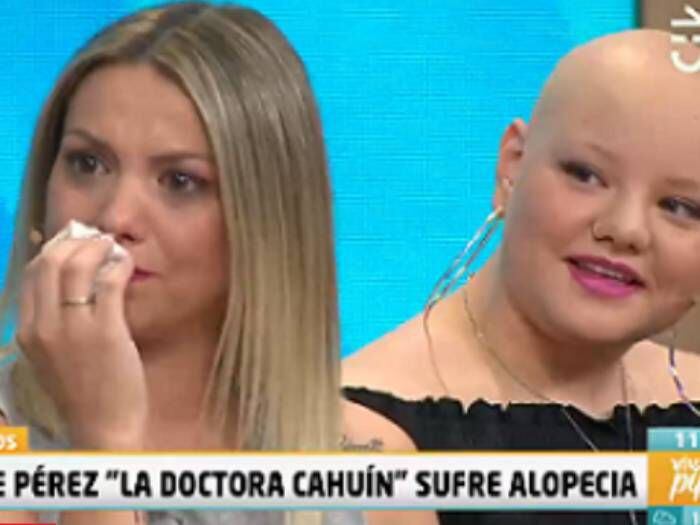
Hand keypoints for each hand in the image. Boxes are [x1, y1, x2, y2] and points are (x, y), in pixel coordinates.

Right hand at [16, 230, 146, 449]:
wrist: (102, 427)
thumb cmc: (83, 392)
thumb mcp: (54, 356)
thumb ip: (56, 322)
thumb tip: (73, 284)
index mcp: (28, 331)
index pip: (32, 273)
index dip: (55, 250)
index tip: (76, 243)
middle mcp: (43, 326)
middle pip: (50, 262)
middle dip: (75, 243)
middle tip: (98, 240)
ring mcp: (73, 328)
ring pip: (76, 266)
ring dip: (98, 248)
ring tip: (114, 249)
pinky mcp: (105, 332)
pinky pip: (108, 283)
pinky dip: (118, 266)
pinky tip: (126, 265)